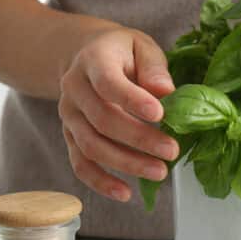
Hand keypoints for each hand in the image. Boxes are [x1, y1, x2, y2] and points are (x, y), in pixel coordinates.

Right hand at [58, 27, 179, 200]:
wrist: (85, 55)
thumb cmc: (121, 52)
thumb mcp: (141, 46)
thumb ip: (154, 67)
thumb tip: (165, 91)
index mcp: (93, 60)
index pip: (108, 82)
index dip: (132, 100)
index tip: (160, 115)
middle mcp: (74, 89)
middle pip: (102, 119)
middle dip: (139, 139)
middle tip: (171, 151)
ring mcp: (69, 115)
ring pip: (91, 145)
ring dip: (126, 163)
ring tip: (159, 172)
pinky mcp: (69, 135)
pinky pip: (80, 163)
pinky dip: (100, 182)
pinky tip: (125, 192)